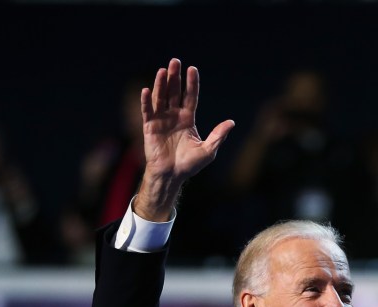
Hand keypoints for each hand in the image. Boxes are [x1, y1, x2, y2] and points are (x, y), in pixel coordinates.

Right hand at [136, 58, 234, 220]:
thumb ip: (218, 135)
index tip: (192, 69)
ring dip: (161, 84)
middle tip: (175, 61)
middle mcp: (174, 116)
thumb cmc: (190, 164)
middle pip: (174, 92)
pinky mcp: (149, 127)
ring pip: (161, 97)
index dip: (192, 83)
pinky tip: (147, 90)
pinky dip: (146, 101)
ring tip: (163, 70)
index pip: (190, 97)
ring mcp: (161, 120)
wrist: (172, 175)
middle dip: (175, 77)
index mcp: (188, 119)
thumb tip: (232, 122)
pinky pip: (147, 111)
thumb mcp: (208, 150)